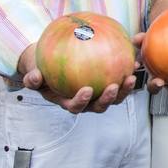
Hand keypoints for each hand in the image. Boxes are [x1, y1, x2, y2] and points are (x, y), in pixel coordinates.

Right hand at [19, 43, 135, 113]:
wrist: (51, 65)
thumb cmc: (42, 71)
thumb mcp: (34, 75)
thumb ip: (33, 79)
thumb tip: (34, 76)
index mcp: (69, 101)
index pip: (77, 106)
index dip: (82, 101)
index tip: (86, 90)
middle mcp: (87, 101)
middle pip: (100, 106)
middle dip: (108, 99)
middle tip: (113, 86)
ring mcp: (99, 94)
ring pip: (115, 97)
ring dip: (124, 90)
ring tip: (131, 76)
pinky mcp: (109, 84)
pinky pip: (120, 80)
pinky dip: (127, 72)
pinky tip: (134, 60)